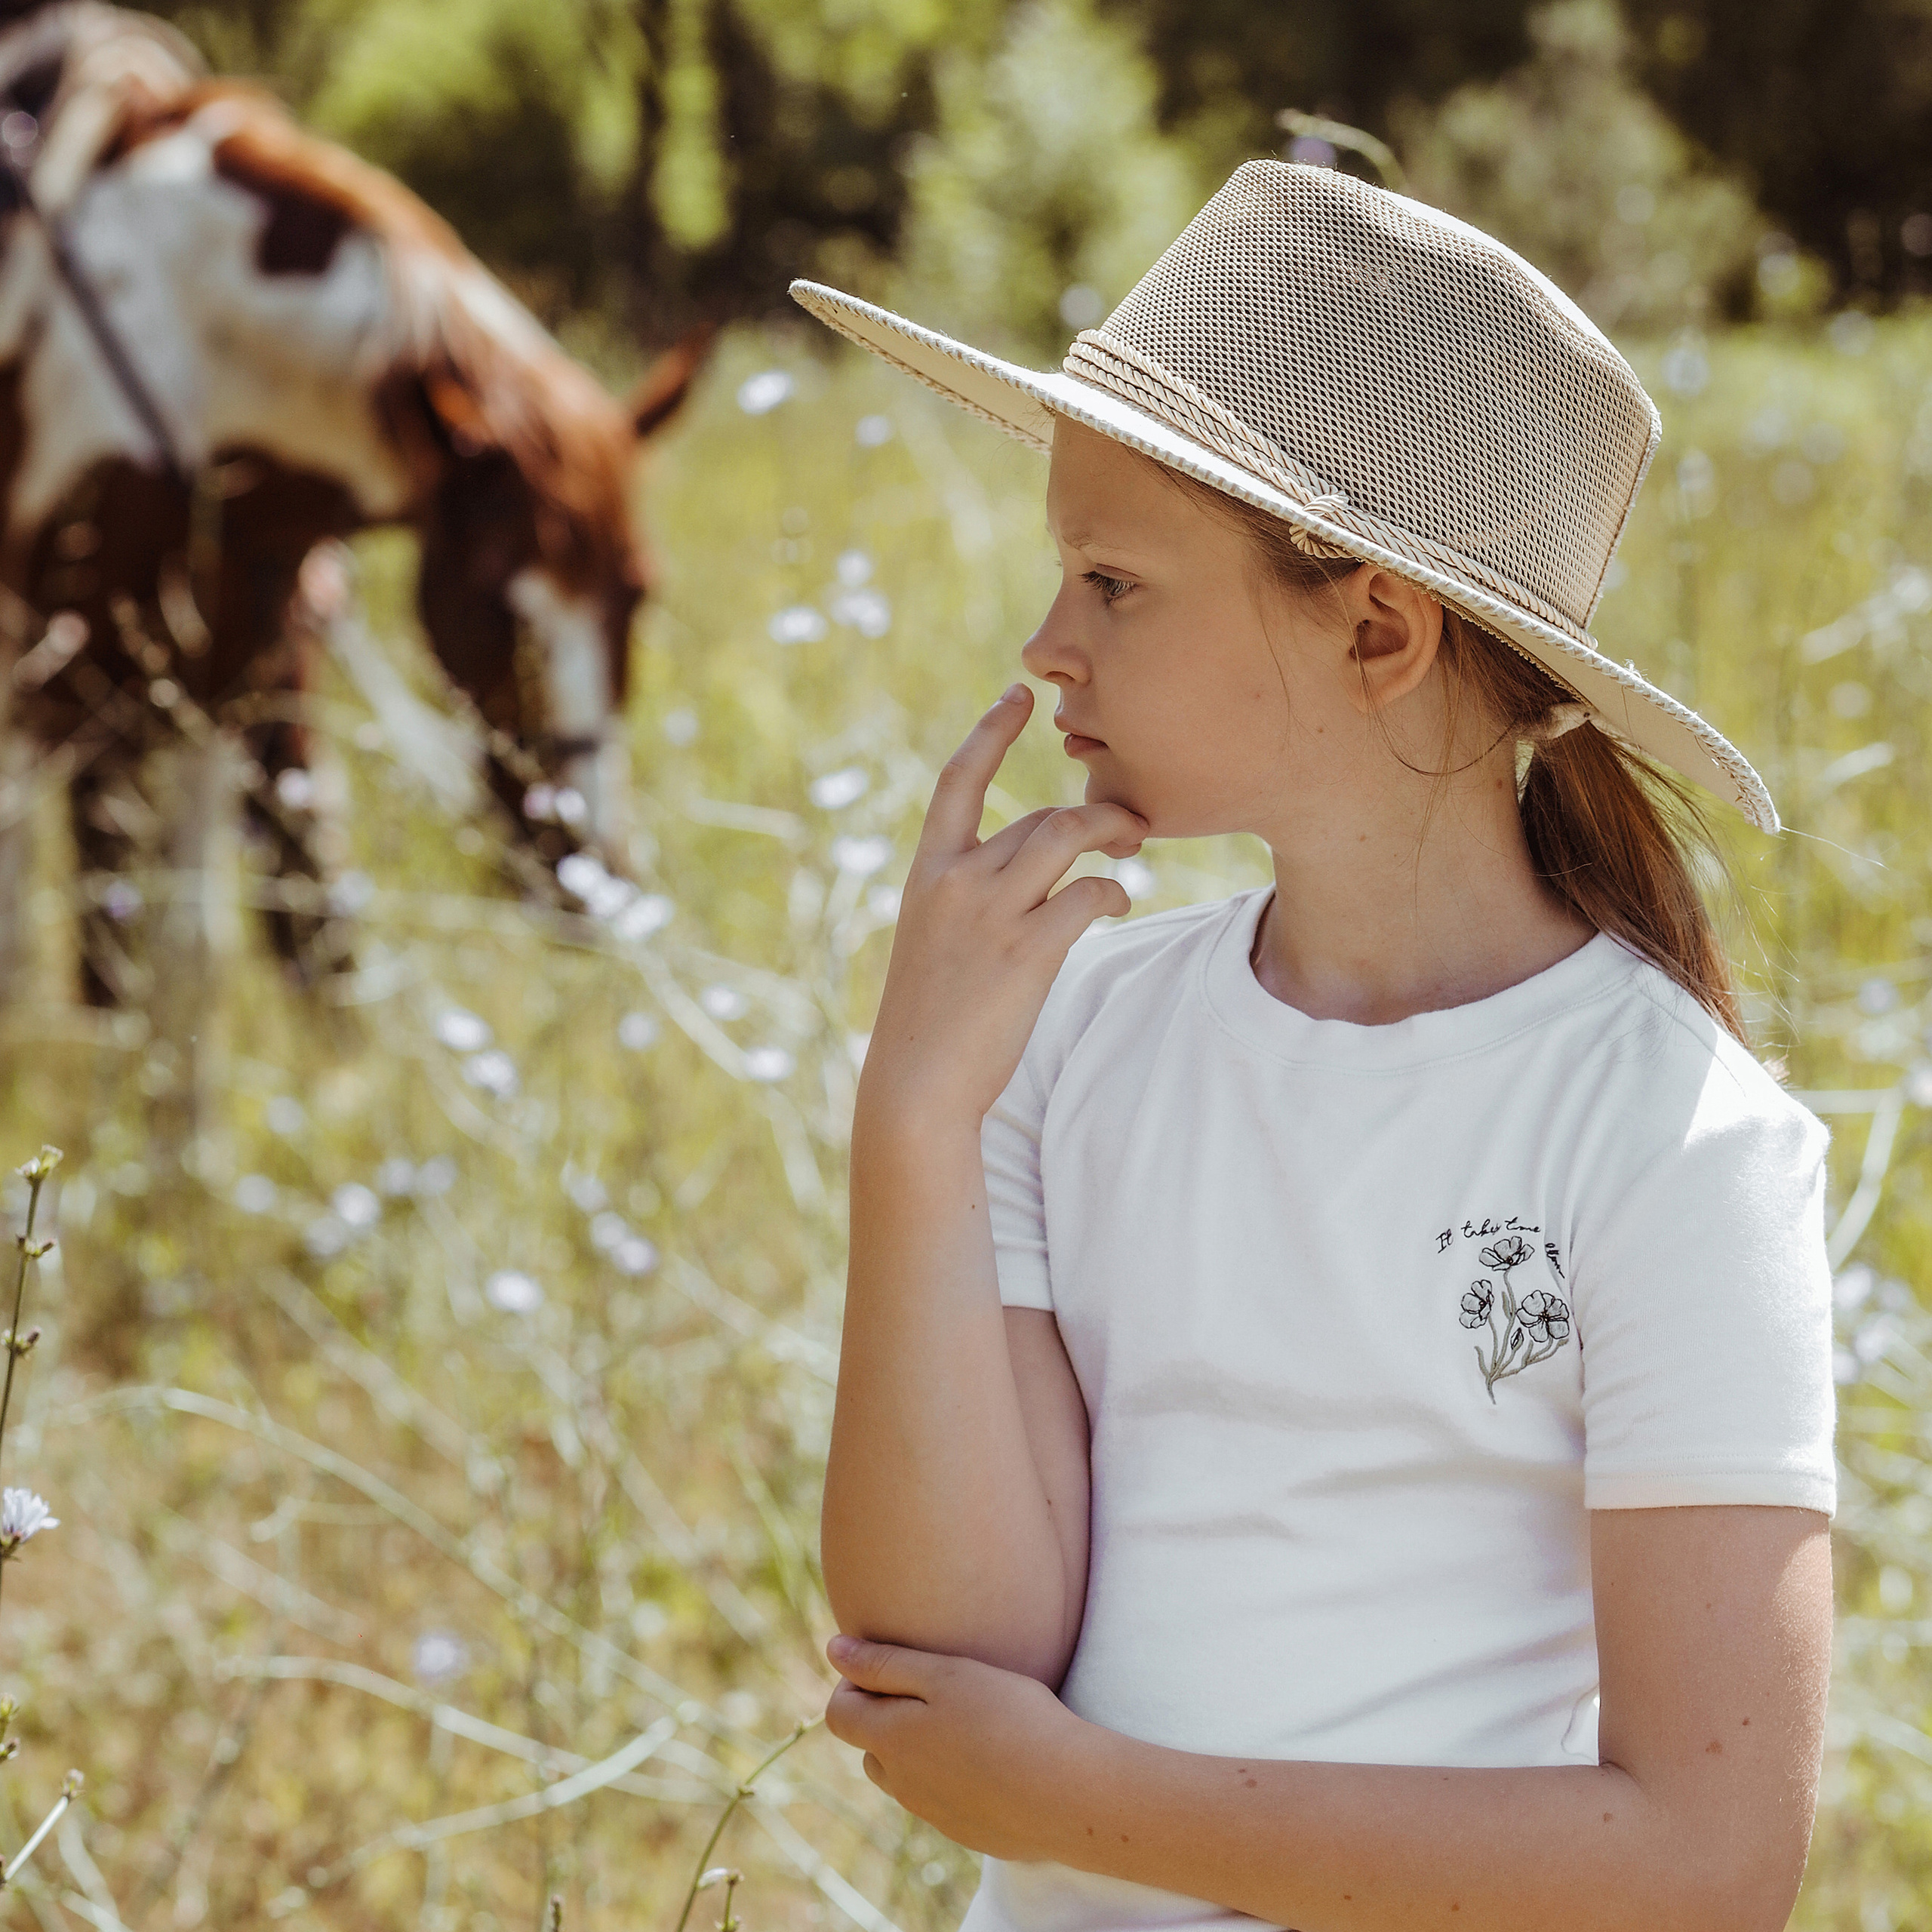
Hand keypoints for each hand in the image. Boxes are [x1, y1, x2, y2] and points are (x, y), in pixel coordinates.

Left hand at [823, 1634, 1083, 1859]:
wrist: (1068, 1793)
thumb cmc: (1008, 1719)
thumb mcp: (945, 1674)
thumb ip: (884, 1663)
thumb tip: (833, 1649)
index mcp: (890, 1742)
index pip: (838, 1714)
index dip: (854, 1682)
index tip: (894, 1663)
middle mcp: (903, 1785)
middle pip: (871, 1746)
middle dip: (887, 1715)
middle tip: (936, 1688)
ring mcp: (935, 1814)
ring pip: (906, 1775)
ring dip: (920, 1747)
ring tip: (968, 1720)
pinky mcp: (968, 1831)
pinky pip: (943, 1799)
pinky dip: (954, 1775)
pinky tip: (994, 1756)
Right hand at [861, 683, 1147, 1124]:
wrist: (917, 1082)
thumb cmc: (931, 1017)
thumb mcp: (935, 940)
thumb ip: (970, 896)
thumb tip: (1032, 867)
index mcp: (928, 873)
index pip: (957, 780)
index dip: (989, 732)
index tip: (1016, 695)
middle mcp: (957, 881)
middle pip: (1037, 816)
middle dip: (1088, 814)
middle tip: (1124, 823)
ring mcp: (992, 914)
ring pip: (1067, 836)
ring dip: (1111, 831)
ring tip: (1133, 842)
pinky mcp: (1028, 951)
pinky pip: (1088, 893)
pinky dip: (1112, 892)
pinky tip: (1115, 904)